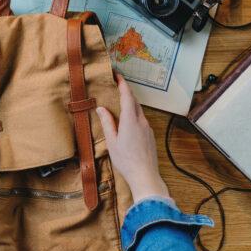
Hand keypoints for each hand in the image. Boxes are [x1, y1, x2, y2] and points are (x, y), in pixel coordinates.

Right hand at [96, 74, 169, 203]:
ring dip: (131, 104)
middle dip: (126, 92)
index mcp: (130, 120)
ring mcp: (148, 128)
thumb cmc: (126, 160)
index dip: (123, 84)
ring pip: (139, 111)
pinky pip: (142, 119)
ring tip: (120, 102)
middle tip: (116, 86)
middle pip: (135, 101)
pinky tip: (128, 121)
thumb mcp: (112, 142)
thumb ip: (107, 123)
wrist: (145, 175)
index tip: (117, 75)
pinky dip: (134, 114)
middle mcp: (141, 121)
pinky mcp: (150, 135)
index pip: (127, 96)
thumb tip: (101, 108)